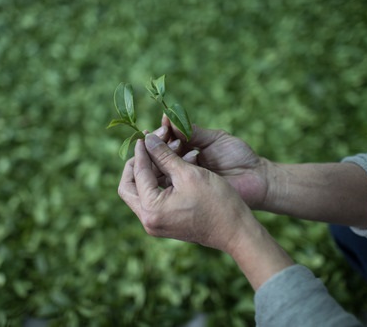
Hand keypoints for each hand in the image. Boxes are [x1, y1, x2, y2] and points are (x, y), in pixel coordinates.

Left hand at [118, 133, 293, 288]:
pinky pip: (155, 198)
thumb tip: (147, 139)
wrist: (237, 231)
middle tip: (148, 147)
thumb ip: (164, 155)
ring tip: (168, 152)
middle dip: (138, 164)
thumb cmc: (216, 202)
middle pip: (130, 186)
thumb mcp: (188, 173)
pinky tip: (175, 165)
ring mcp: (156, 224)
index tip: (146, 135)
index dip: (142, 151)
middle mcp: (149, 220)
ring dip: (152, 171)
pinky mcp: (166, 223)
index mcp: (151, 209)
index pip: (138, 174)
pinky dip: (161, 181)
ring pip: (142, 191)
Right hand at [159, 116, 268, 208]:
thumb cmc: (238, 156)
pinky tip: (182, 161)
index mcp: (188, 150)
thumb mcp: (215, 139)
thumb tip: (170, 121)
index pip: (169, 140)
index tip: (164, 121)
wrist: (255, 178)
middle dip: (163, 141)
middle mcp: (183, 165)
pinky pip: (172, 183)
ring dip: (167, 154)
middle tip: (166, 133)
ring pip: (163, 167)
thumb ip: (194, 132)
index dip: (165, 131)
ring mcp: (183, 180)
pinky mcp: (187, 194)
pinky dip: (174, 170)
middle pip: (161, 154)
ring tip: (179, 145)